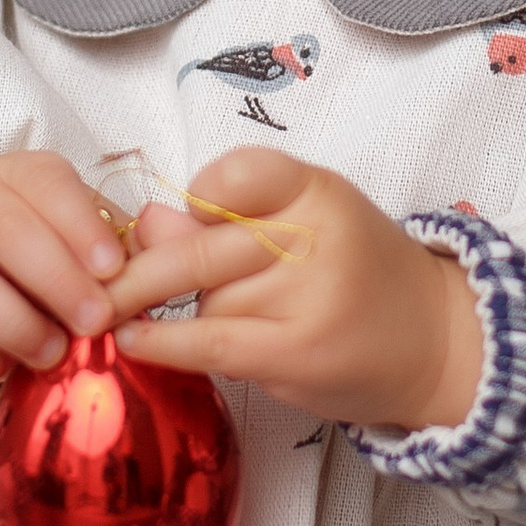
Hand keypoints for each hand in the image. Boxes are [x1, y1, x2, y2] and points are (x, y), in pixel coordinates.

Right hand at [0, 149, 127, 446]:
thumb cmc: (53, 261)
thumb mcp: (91, 240)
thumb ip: (131, 244)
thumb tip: (169, 250)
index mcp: (19, 177)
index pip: (46, 183)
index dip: (80, 226)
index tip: (113, 270)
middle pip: (1, 227)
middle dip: (55, 277)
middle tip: (95, 321)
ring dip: (15, 323)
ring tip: (55, 352)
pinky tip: (3, 371)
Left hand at [106, 148, 484, 431]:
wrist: (436, 345)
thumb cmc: (359, 275)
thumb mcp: (307, 224)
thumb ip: (229, 218)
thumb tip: (144, 223)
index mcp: (319, 190)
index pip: (235, 174)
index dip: (197, 199)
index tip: (181, 221)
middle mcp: (315, 236)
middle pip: (202, 244)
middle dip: (138, 268)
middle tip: (89, 281)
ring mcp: (308, 295)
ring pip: (206, 298)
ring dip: (175, 313)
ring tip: (174, 321)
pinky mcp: (296, 351)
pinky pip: (209, 343)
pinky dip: (162, 344)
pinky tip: (131, 342)